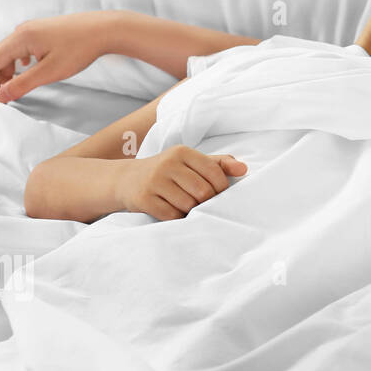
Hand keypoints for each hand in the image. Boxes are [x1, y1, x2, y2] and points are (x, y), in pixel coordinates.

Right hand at [0, 11, 121, 102]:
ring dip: (6, 71)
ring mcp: (33, 29)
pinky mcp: (44, 30)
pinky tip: (25, 69)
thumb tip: (1, 95)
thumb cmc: (81, 48)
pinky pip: (22, 47)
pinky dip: (18, 62)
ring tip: (9, 88)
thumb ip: (23, 84)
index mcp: (20, 38)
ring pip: (10, 52)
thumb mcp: (50, 71)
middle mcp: (23, 30)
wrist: (106, 29)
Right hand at [116, 145, 247, 220]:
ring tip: (188, 206)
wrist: (126, 180)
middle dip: (207, 201)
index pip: (214, 172)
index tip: (219, 193)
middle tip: (203, 203)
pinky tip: (175, 211)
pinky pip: (172, 215)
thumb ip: (219, 164)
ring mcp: (154, 181)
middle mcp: (168, 164)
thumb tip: (244, 169)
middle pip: (203, 191)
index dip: (222, 187)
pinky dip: (178, 217)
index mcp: (183, 152)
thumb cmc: (168, 171)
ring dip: (192, 210)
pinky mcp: (144, 199)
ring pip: (188, 204)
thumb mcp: (191, 162)